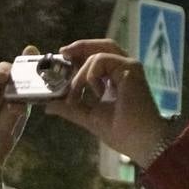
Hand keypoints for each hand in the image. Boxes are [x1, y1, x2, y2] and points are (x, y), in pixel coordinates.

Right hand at [0, 48, 36, 188]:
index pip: (26, 80)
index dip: (29, 64)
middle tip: (3, 76)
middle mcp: (1, 98)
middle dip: (5, 69)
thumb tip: (20, 99)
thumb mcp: (3, 137)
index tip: (30, 51)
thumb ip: (10, 116)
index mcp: (17, 105)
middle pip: (5, 71)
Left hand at [44, 39, 170, 166]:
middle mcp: (123, 69)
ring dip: (80, 72)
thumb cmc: (121, 132)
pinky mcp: (131, 68)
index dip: (79, 54)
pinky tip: (94, 91)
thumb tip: (48, 106)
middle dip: (79, 47)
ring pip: (97, 54)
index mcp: (115, 79)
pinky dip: (91, 74)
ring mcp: (128, 67)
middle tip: (62, 52)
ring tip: (75, 92)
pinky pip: (102, 60)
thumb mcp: (88, 117)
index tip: (62, 57)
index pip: (96, 57)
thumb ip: (70, 109)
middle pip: (100, 47)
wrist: (140, 141)